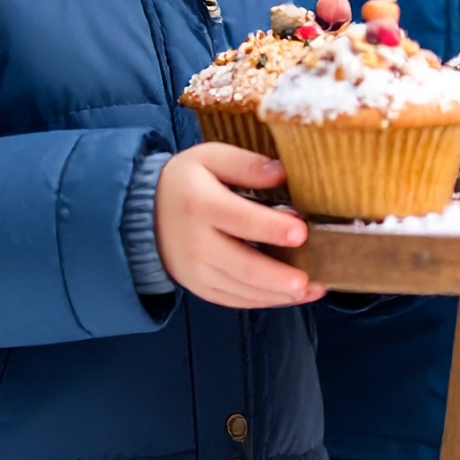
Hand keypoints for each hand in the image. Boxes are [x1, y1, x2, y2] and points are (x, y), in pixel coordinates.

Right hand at [155, 144, 325, 308]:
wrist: (146, 214)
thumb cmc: (187, 182)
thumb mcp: (210, 158)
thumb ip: (246, 164)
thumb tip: (282, 173)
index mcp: (200, 204)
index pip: (239, 219)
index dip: (271, 227)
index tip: (301, 232)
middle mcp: (196, 242)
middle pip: (243, 265)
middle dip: (279, 276)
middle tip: (311, 279)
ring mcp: (196, 271)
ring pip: (243, 289)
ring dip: (280, 294)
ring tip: (313, 288)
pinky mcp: (200, 288)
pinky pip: (236, 300)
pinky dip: (266, 301)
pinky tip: (293, 295)